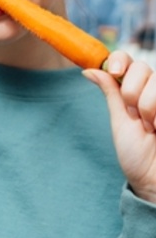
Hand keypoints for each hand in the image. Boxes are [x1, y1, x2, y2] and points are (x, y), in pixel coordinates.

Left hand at [84, 51, 155, 202]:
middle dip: (131, 92)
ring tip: (151, 126)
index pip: (127, 60)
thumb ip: (110, 92)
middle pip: (141, 67)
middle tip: (135, 116)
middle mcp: (153, 89)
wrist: (154, 178)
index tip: (114, 72)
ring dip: (147, 106)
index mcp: (134, 89)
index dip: (119, 60)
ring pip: (155, 80)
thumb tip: (88, 69)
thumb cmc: (136, 154)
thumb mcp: (120, 120)